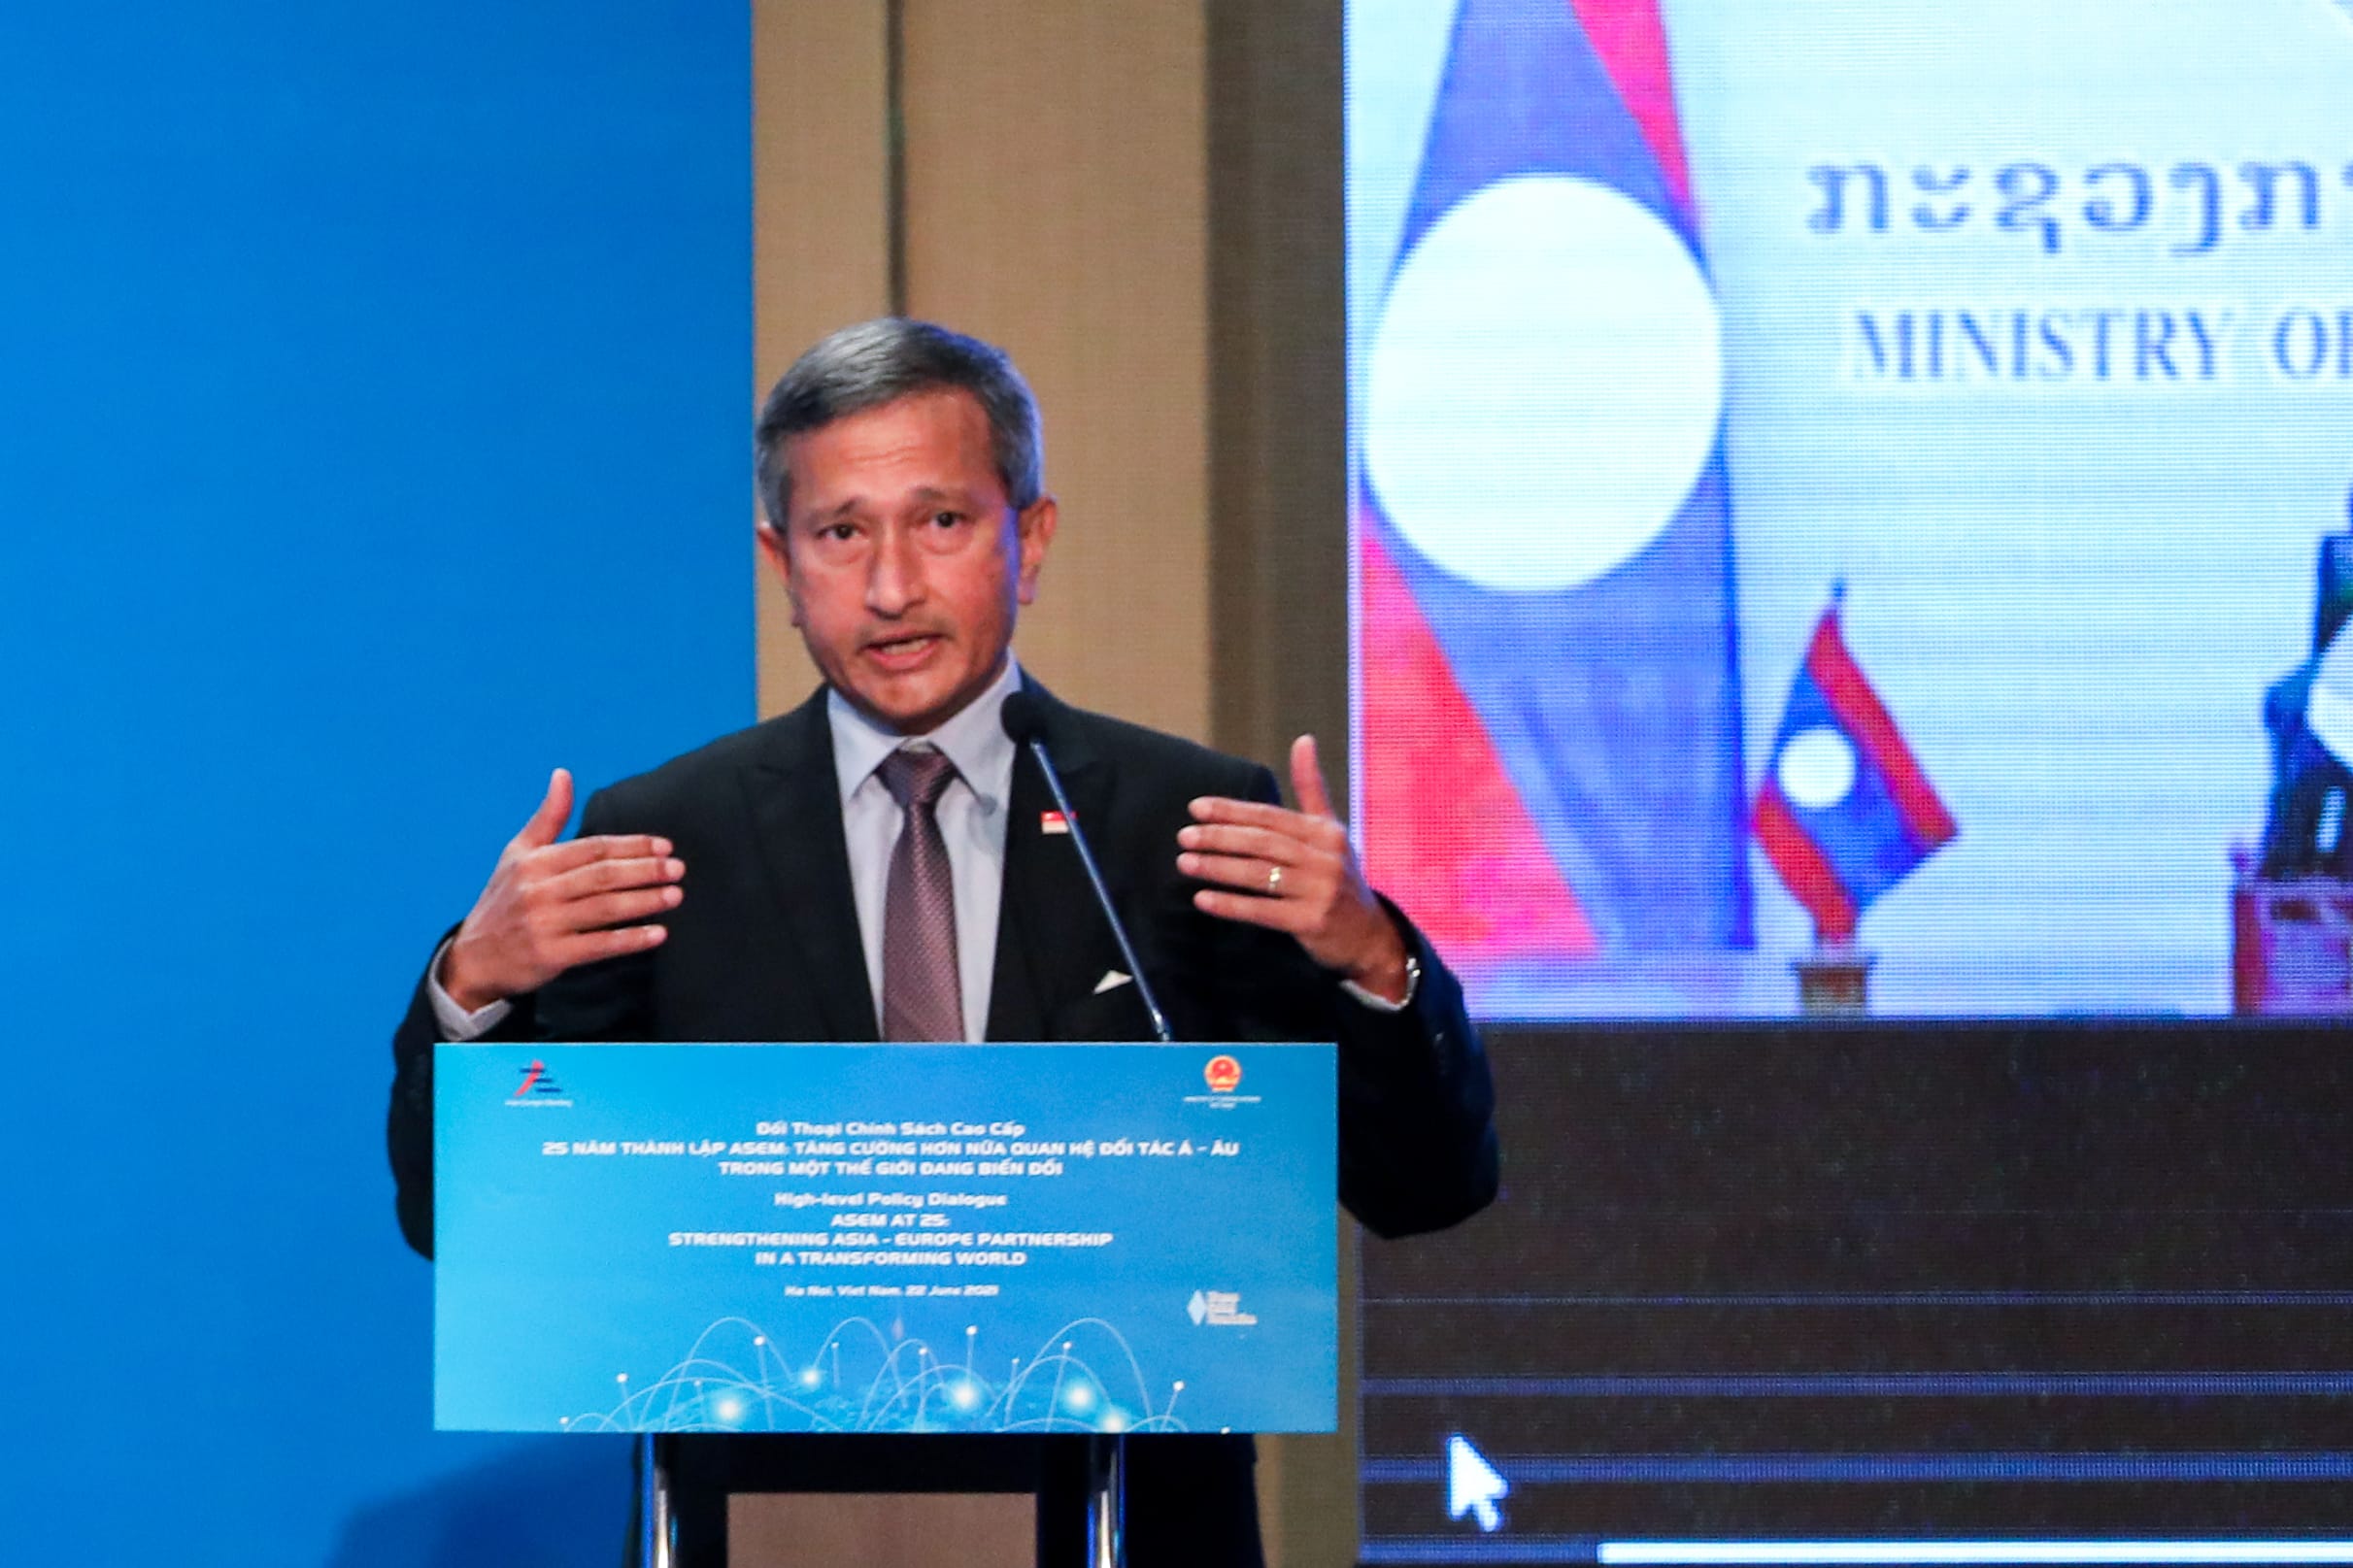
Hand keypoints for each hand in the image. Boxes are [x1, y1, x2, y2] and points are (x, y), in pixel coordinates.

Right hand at [439, 769, 683, 1010]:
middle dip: (645, 870)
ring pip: (605, 908)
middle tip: (678, 869)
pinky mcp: (551, 956)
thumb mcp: (518, 854)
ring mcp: (544, 924)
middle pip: (603, 875)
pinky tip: (658, 934)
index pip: (593, 848)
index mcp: (534, 862)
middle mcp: (538, 890)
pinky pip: (599, 945)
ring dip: (645, 901)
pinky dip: (630, 939)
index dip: (632, 846)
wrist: (475, 958)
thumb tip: (564, 774)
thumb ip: (548, 817)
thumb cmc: (504, 901)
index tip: (665, 846)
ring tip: (676, 895)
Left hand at [1178, 735, 1411, 1000]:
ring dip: (1218, 868)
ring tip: (1185, 863)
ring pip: (1258, 875)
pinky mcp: (1311, 922)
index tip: (1196, 808)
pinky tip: (1203, 899)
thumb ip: (1312, 789)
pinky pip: (1263, 911)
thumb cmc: (1341, 877)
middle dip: (1219, 837)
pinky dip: (1231, 905)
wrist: (1370, 935)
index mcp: (1325, 832)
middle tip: (1184, 836)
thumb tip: (1303, 739)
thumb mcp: (1332, 831)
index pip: (1270, 816)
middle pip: (1262, 843)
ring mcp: (1320, 891)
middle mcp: (1324, 858)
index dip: (1232, 810)